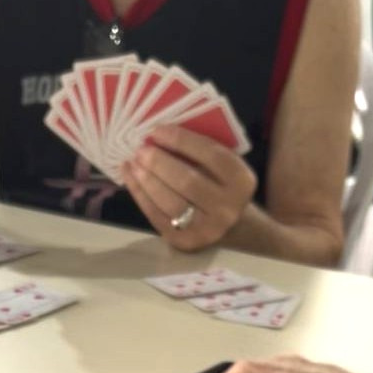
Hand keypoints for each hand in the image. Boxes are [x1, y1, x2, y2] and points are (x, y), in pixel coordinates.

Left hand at [122, 125, 256, 250]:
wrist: (234, 228)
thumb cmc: (223, 186)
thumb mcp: (224, 167)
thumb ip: (202, 152)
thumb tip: (160, 135)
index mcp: (241, 181)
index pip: (210, 155)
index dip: (182, 141)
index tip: (157, 130)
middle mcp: (227, 208)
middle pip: (188, 181)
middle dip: (160, 163)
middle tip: (141, 149)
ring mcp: (205, 229)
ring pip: (170, 202)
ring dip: (147, 180)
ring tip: (133, 162)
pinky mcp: (184, 241)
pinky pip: (157, 216)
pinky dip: (140, 195)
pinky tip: (130, 178)